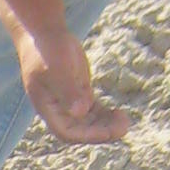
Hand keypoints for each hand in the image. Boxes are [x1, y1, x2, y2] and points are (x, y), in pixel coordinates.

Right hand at [16, 30, 130, 147]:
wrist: (45, 34)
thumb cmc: (47, 50)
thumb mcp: (58, 69)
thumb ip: (68, 91)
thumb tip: (80, 112)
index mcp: (48, 108)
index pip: (67, 132)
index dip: (87, 135)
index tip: (107, 132)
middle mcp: (58, 110)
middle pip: (81, 131)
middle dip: (102, 132)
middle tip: (123, 127)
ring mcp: (70, 103)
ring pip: (89, 122)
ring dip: (106, 125)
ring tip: (125, 120)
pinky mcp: (80, 93)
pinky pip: (94, 111)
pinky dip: (106, 115)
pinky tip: (120, 113)